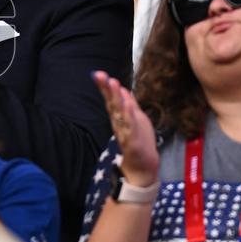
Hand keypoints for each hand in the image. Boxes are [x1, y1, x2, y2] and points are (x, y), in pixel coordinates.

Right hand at [93, 72, 158, 186]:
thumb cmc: (138, 143)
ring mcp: (125, 132)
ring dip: (116, 98)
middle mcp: (119, 124)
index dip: (105, 87)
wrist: (142, 168)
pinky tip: (128, 105)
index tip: (98, 73)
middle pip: (112, 104)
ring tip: (114, 84)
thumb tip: (122, 88)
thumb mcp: (135, 120)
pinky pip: (131, 127)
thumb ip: (128, 105)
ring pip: (120, 113)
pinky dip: (129, 116)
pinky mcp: (133, 142)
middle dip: (107, 89)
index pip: (110, 100)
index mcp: (119, 119)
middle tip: (100, 75)